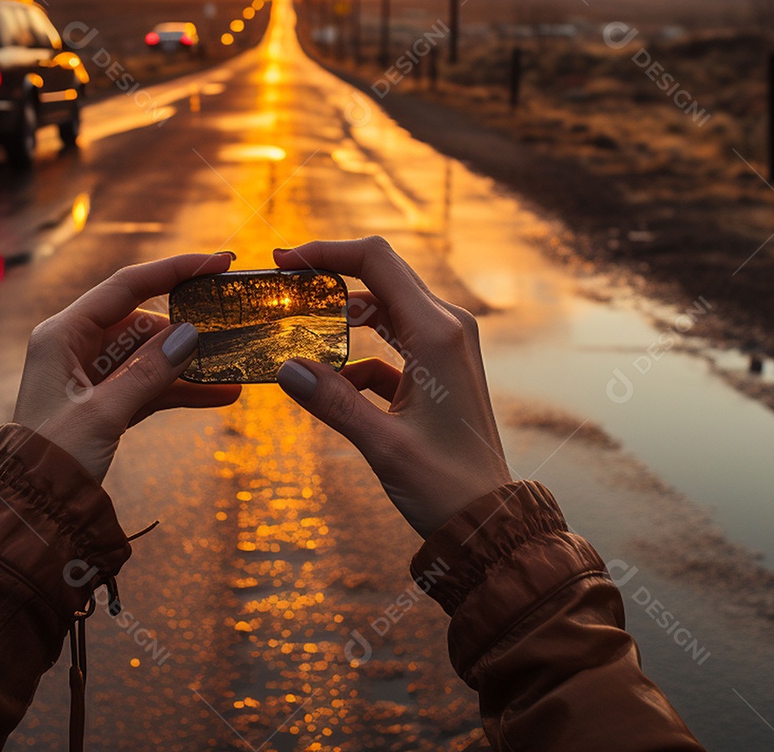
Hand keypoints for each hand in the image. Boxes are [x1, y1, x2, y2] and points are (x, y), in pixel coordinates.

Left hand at [13, 252, 240, 482]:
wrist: (28, 511)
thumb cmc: (49, 457)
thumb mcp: (102, 413)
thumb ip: (148, 372)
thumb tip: (190, 335)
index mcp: (62, 334)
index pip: (126, 286)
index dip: (174, 270)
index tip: (217, 262)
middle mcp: (75, 346)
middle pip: (142, 322)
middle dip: (186, 329)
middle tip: (229, 328)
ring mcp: (91, 374)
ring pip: (150, 355)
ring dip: (188, 365)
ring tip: (232, 369)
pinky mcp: (104, 402)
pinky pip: (149, 384)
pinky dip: (180, 389)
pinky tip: (219, 394)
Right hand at [274, 237, 511, 538]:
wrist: (490, 521)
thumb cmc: (447, 487)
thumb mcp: (383, 445)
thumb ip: (333, 402)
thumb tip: (285, 368)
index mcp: (437, 333)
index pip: (377, 262)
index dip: (328, 251)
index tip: (285, 258)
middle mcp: (446, 328)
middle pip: (381, 275)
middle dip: (330, 273)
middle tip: (283, 281)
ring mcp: (445, 346)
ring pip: (384, 307)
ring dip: (342, 314)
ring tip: (299, 327)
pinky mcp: (438, 368)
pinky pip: (390, 343)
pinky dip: (357, 354)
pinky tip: (333, 383)